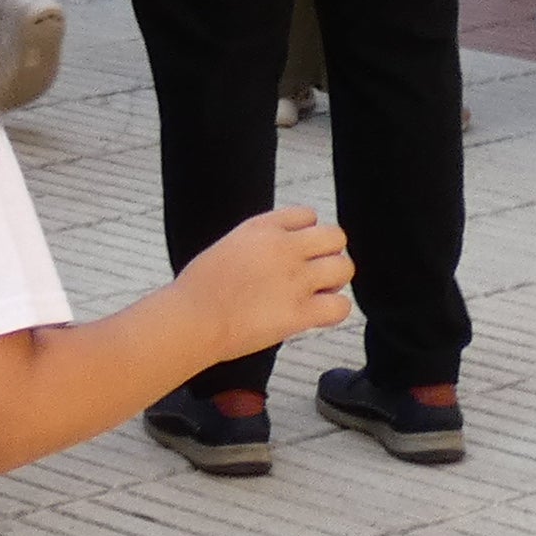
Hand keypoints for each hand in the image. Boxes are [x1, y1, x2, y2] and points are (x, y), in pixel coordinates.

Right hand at [178, 206, 353, 357]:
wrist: (190, 319)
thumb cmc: (200, 289)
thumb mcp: (229, 245)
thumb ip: (260, 242)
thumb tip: (284, 252)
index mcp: (261, 227)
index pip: (308, 215)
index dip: (306, 235)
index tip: (295, 254)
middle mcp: (283, 247)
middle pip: (335, 237)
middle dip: (329, 255)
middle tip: (313, 274)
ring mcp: (294, 280)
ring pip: (344, 268)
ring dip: (334, 282)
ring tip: (315, 294)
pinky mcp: (299, 312)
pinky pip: (340, 306)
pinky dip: (334, 311)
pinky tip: (315, 315)